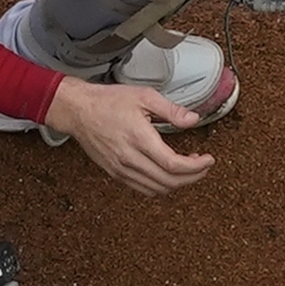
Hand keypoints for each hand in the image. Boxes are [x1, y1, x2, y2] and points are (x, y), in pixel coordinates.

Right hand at [45, 74, 213, 193]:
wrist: (77, 110)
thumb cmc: (106, 101)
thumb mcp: (143, 96)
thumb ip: (171, 110)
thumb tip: (192, 119)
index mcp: (139, 138)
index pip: (174, 165)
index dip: (196, 167)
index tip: (208, 159)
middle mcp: (130, 158)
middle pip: (169, 181)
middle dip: (193, 176)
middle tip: (202, 166)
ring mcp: (121, 169)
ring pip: (158, 189)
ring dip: (177, 183)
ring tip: (187, 169)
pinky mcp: (115, 173)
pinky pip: (143, 189)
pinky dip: (160, 186)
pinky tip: (166, 174)